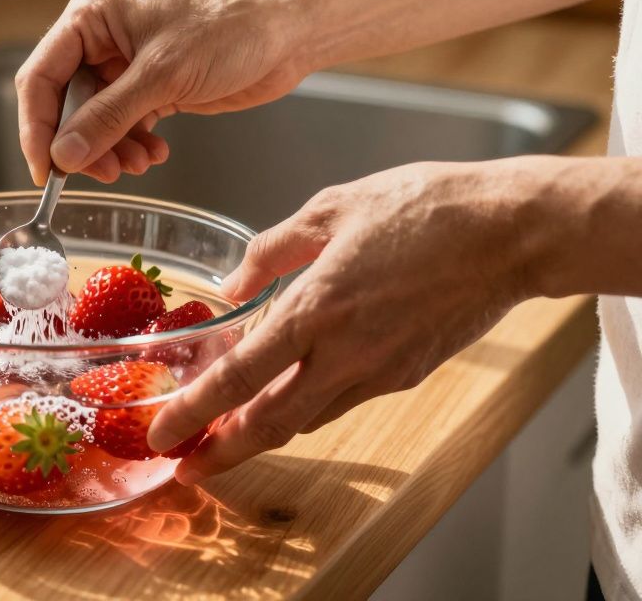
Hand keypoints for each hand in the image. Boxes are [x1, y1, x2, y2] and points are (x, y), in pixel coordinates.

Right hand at [14, 0, 310, 185]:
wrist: (289, 30)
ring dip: (110, 149)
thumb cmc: (230, 27)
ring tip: (138, 165)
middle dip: (82, 144)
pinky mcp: (151, 86)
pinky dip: (133, 145)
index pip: (41, 77)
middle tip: (102, 174)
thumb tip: (63, 156)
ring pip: (94, 121)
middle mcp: (100, 38)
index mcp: (90, 16)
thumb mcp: (161, 75)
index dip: (37, 128)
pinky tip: (155, 153)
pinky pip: (123, 125)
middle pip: (65, 104)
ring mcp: (125, 64)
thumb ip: (107, 118)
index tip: (45, 171)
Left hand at [146, 158, 560, 481]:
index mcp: (318, 308)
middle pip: (271, 423)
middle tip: (185, 468)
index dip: (196, 411)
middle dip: (222, 452)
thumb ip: (271, 250)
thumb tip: (233, 284)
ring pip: (308, 418)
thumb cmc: (425, 207)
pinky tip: (285, 394)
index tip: (163, 434)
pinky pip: (342, 400)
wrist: (513, 231)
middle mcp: (346, 352)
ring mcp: (381, 370)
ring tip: (224, 433)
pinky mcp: (407, 374)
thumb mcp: (332, 208)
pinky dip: (305, 406)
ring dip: (262, 432)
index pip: (241, 377)